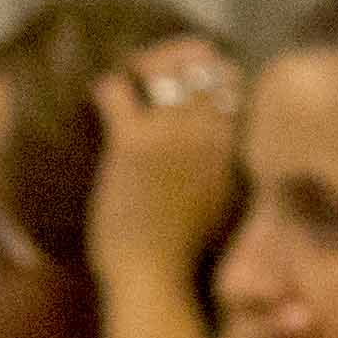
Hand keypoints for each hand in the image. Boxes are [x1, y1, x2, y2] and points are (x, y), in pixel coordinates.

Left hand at [82, 37, 247, 286]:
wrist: (155, 279)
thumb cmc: (186, 252)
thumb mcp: (225, 202)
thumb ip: (227, 164)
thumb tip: (223, 142)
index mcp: (234, 145)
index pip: (231, 83)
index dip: (210, 69)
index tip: (193, 69)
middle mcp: (210, 132)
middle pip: (198, 68)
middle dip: (175, 58)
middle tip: (151, 67)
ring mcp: (172, 134)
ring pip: (160, 71)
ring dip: (142, 66)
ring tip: (129, 75)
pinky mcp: (134, 143)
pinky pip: (118, 91)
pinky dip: (107, 87)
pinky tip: (103, 95)